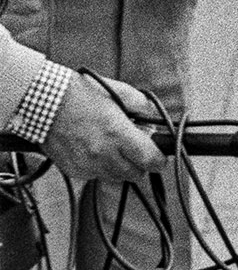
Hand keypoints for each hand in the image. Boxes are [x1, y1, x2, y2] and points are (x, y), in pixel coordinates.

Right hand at [40, 74, 165, 182]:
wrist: (44, 103)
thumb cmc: (81, 94)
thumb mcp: (119, 92)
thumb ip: (141, 105)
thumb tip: (153, 116)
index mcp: (118, 133)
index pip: (149, 160)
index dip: (160, 161)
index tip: (161, 158)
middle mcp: (103, 153)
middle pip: (135, 174)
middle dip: (141, 164)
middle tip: (139, 151)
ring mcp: (87, 164)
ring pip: (115, 178)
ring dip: (122, 168)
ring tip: (116, 149)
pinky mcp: (73, 170)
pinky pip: (95, 176)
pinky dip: (101, 168)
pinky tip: (98, 151)